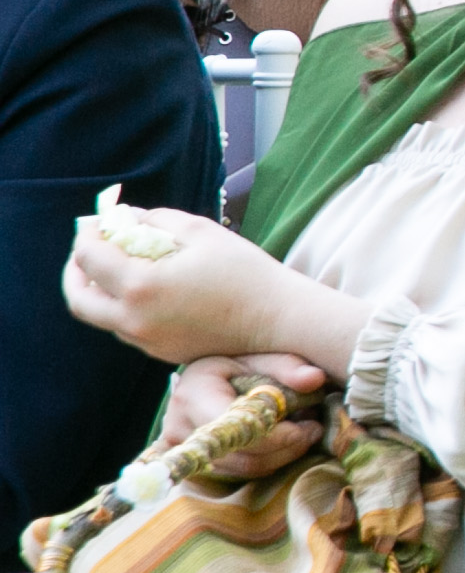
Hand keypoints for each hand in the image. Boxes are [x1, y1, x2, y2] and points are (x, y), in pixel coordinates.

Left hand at [65, 209, 290, 365]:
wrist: (280, 320)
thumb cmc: (246, 272)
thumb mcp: (201, 231)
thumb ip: (155, 220)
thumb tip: (127, 218)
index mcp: (141, 287)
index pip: (89, 258)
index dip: (88, 235)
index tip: (98, 223)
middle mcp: (135, 320)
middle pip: (79, 299)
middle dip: (75, 272)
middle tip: (88, 252)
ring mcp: (147, 342)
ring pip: (101, 317)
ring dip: (100, 291)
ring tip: (119, 268)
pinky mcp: (162, 353)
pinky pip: (127, 329)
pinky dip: (124, 307)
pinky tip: (147, 290)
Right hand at [161, 355, 328, 479]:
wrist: (202, 381)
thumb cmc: (233, 367)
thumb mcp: (258, 357)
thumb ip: (287, 366)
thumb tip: (315, 378)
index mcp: (192, 395)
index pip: (234, 428)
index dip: (274, 435)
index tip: (308, 427)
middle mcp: (179, 428)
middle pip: (241, 455)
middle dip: (285, 447)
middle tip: (314, 430)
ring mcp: (184, 452)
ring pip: (243, 469)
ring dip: (282, 455)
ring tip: (304, 432)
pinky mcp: (195, 466)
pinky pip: (239, 475)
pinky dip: (269, 461)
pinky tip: (285, 443)